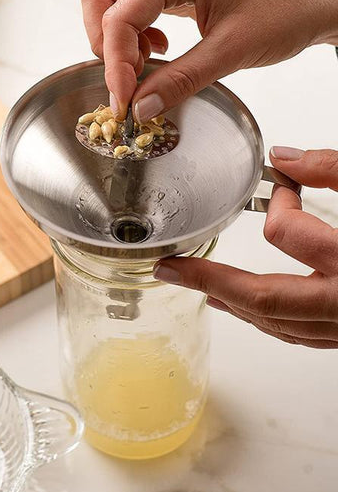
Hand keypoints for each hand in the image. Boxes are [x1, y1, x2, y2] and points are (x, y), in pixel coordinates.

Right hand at [80, 0, 337, 119]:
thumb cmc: (287, 10)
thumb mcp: (230, 53)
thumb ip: (179, 81)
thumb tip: (140, 108)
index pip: (119, 16)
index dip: (114, 63)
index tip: (124, 100)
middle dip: (102, 39)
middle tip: (126, 75)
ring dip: (117, 37)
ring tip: (145, 65)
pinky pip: (133, 2)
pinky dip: (134, 32)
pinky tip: (159, 50)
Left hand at [153, 147, 337, 348]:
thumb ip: (333, 171)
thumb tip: (287, 156)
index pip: (289, 232)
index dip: (278, 203)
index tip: (279, 186)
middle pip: (261, 297)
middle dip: (208, 280)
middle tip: (169, 269)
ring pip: (276, 324)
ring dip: (231, 302)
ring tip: (199, 286)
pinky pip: (297, 334)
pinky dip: (264, 318)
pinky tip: (245, 309)